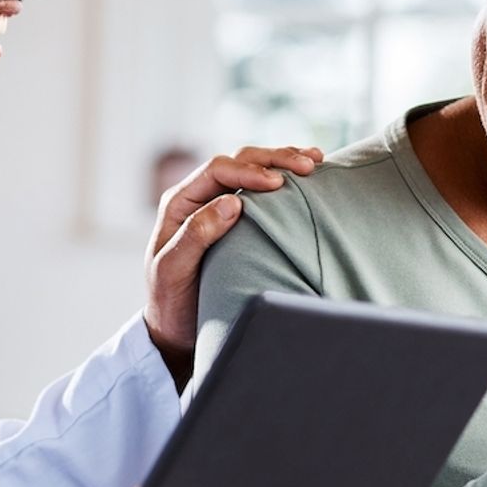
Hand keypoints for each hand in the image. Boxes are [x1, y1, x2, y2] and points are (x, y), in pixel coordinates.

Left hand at [144, 146, 322, 389]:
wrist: (174, 327)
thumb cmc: (170, 302)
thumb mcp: (173, 270)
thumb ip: (196, 234)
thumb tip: (232, 202)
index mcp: (179, 202)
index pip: (216, 170)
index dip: (248, 171)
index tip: (278, 183)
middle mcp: (198, 197)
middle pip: (238, 161)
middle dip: (274, 159)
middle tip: (308, 165)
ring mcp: (218, 205)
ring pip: (252, 169)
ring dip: (283, 161)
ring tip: (315, 160)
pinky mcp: (236, 219)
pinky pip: (260, 191)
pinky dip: (284, 179)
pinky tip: (308, 178)